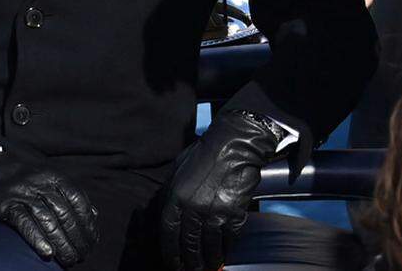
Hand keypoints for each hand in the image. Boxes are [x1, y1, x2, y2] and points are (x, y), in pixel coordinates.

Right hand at [0, 151, 99, 265]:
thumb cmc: (25, 181)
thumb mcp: (51, 182)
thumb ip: (71, 197)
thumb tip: (93, 216)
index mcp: (56, 178)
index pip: (78, 201)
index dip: (87, 222)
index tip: (91, 240)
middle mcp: (41, 184)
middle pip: (65, 214)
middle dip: (76, 238)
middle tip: (81, 255)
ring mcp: (23, 194)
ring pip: (48, 220)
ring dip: (61, 243)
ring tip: (68, 259)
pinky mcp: (6, 205)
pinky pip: (24, 223)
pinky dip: (37, 239)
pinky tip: (47, 253)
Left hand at [159, 110, 285, 270]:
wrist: (235, 144)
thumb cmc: (206, 154)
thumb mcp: (178, 170)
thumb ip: (170, 192)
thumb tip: (166, 212)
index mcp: (175, 197)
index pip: (169, 234)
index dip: (171, 253)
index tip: (174, 263)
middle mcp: (192, 208)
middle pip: (188, 244)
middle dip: (190, 261)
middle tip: (192, 270)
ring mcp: (214, 211)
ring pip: (209, 246)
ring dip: (210, 260)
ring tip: (210, 267)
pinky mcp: (234, 213)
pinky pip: (229, 238)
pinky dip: (227, 249)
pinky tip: (225, 254)